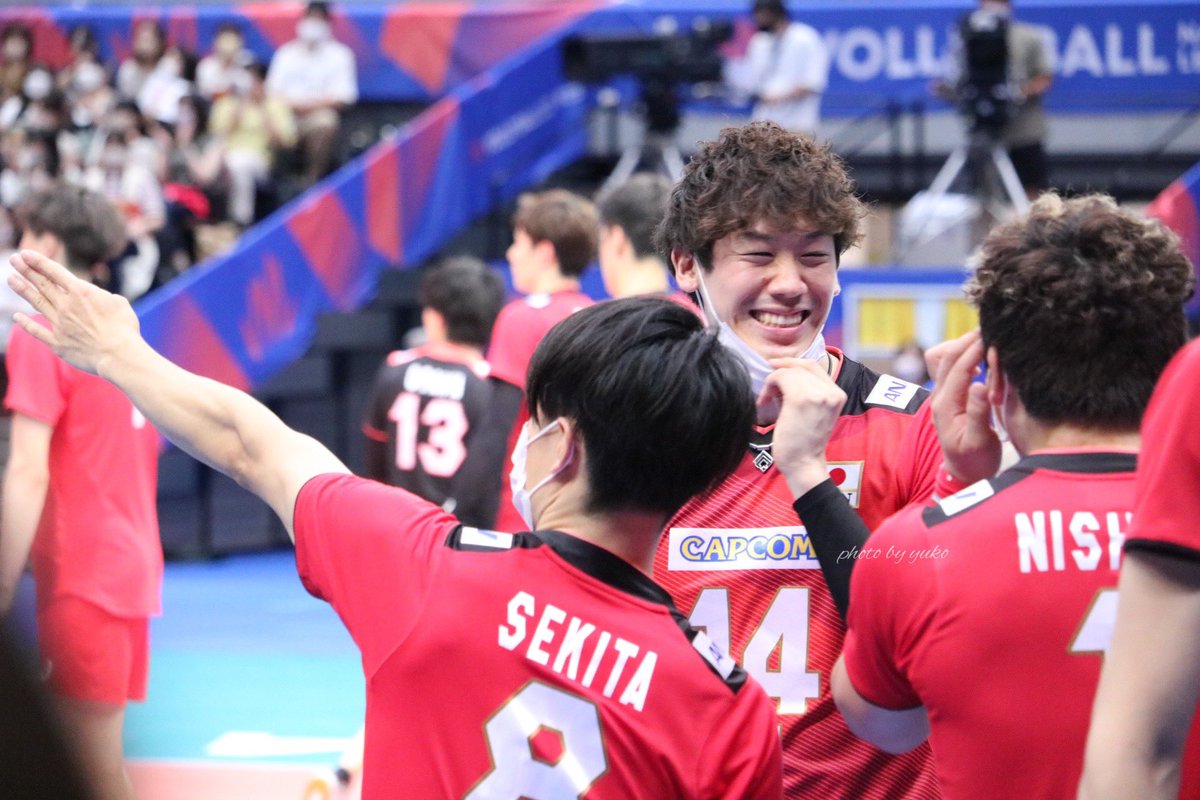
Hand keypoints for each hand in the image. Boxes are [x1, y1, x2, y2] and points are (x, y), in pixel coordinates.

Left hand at [7, 250, 141, 377]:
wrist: (117, 355)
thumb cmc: (124, 329)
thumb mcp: (119, 303)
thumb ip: (103, 296)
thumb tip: (99, 298)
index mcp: (81, 292)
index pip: (54, 272)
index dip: (38, 261)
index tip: (25, 253)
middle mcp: (66, 305)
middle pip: (42, 284)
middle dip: (25, 270)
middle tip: (13, 259)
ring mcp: (59, 324)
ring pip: (37, 303)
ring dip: (22, 290)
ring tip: (10, 279)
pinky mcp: (57, 343)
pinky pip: (38, 331)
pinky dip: (26, 324)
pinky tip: (16, 317)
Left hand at [762, 358, 846, 497]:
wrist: (804, 465)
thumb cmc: (803, 442)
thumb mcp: (813, 412)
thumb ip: (806, 391)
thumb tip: (783, 371)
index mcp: (838, 394)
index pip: (814, 366)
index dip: (793, 362)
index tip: (775, 365)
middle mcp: (831, 392)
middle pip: (801, 367)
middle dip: (781, 373)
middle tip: (768, 388)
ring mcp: (818, 394)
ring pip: (790, 371)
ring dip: (773, 382)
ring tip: (766, 400)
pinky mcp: (800, 398)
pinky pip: (780, 378)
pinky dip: (768, 386)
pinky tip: (764, 402)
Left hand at [926, 329, 1000, 482]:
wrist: (963, 473)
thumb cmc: (974, 460)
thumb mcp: (979, 441)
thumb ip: (978, 413)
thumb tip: (979, 384)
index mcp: (945, 406)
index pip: (957, 368)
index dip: (973, 348)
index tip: (991, 332)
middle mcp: (940, 396)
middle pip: (946, 357)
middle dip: (967, 340)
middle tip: (991, 327)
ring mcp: (943, 394)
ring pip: (946, 359)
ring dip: (965, 346)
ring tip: (988, 338)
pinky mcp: (951, 395)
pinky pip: (954, 367)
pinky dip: (966, 356)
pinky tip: (984, 356)